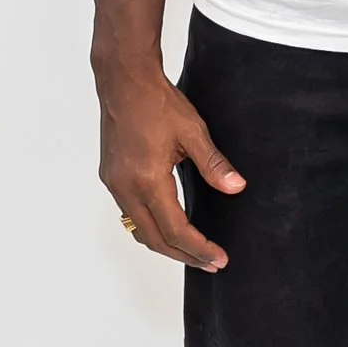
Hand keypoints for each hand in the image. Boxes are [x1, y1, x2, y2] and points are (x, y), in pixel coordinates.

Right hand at [96, 62, 243, 270]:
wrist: (124, 82)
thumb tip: (236, 188)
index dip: (198, 248)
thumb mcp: (194, 132)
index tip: (218, 258)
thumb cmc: (158, 103)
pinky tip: (168, 224)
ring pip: (138, 229)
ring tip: (192, 251)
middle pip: (154, 238)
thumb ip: (214, 164)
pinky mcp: (111, 177)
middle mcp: (126, 189)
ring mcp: (115, 184)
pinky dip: (150, 226)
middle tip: (210, 264)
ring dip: (165, 244)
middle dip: (183, 255)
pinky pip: (130, 213)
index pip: (175, 230)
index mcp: (148, 181)